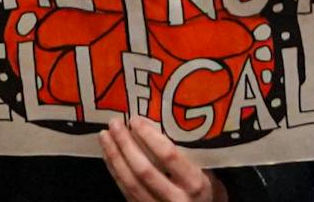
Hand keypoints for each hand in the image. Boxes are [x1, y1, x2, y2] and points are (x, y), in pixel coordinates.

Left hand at [101, 117, 225, 201]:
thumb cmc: (209, 192)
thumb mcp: (208, 172)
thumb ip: (188, 155)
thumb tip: (156, 124)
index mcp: (196, 184)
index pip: (168, 156)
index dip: (149, 137)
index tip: (136, 120)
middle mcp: (177, 199)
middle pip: (144, 170)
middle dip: (126, 145)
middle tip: (115, 123)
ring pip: (131, 183)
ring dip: (115, 157)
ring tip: (105, 136)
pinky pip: (126, 192)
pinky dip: (116, 172)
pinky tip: (109, 156)